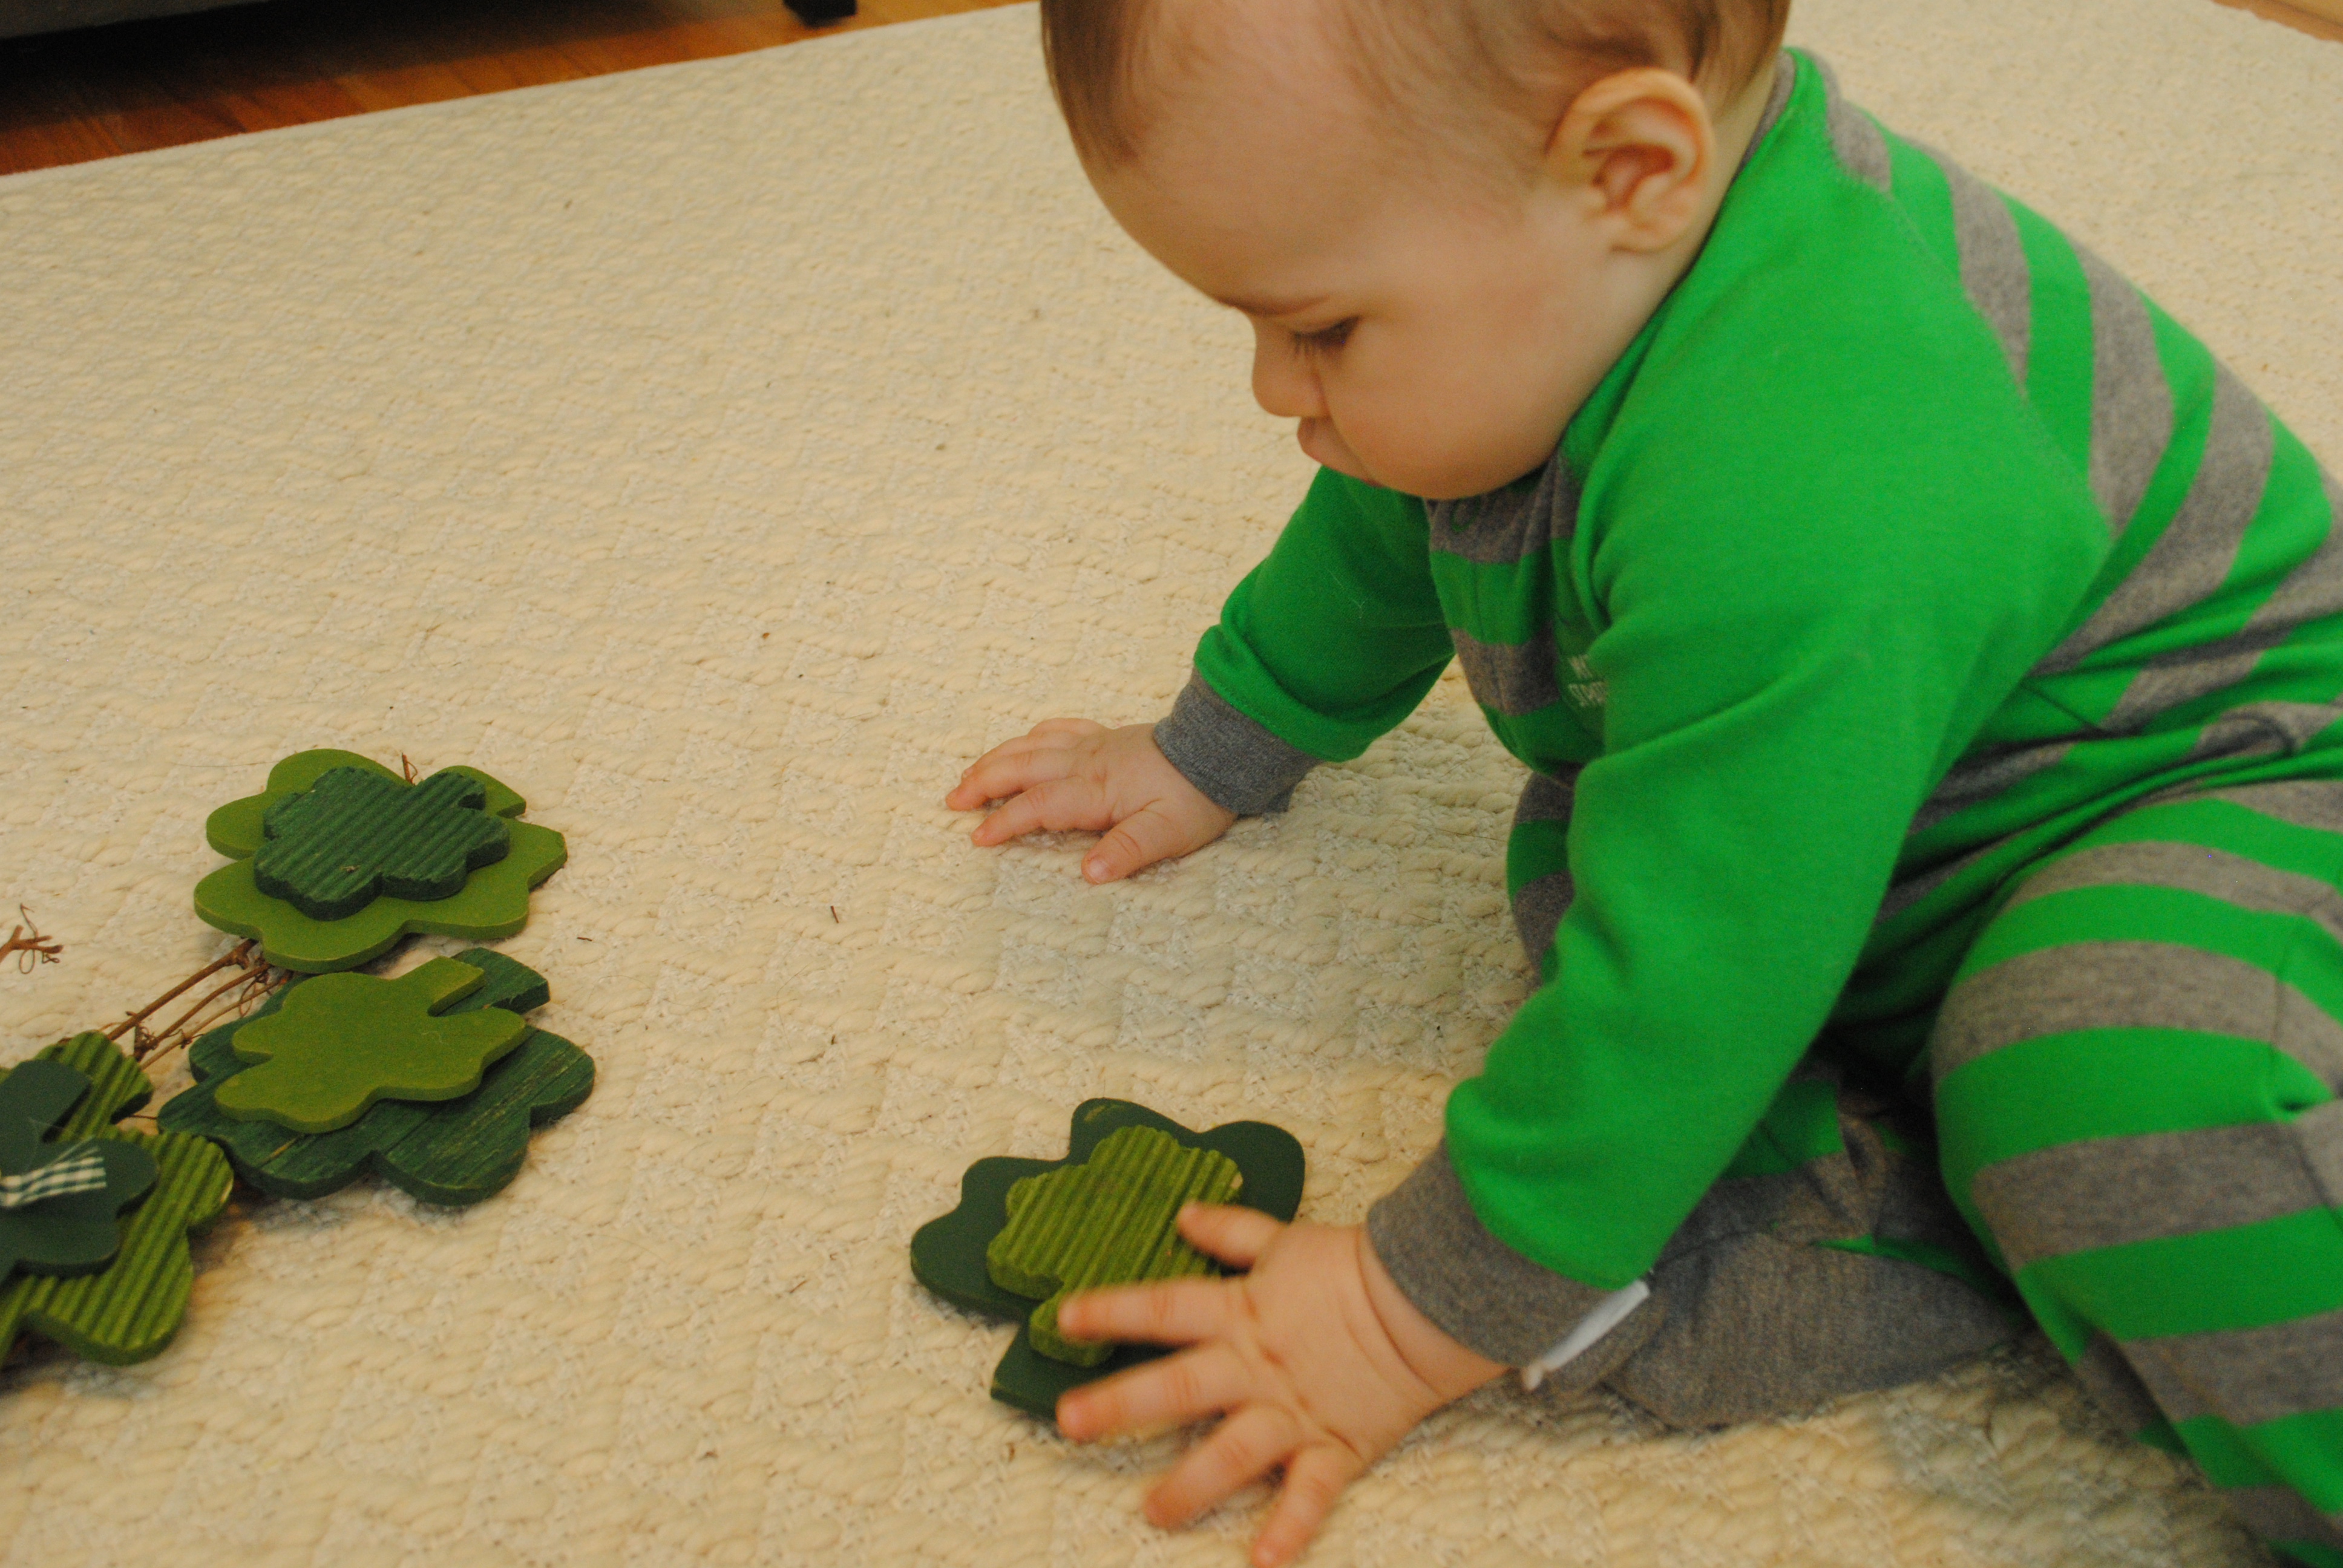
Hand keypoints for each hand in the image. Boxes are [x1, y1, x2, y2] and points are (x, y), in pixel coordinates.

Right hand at [945, 719, 1236, 882]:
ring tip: (970, 774)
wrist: (1221, 748)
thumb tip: (1089, 874)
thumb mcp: (1168, 834)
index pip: (1037, 806)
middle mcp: (1086, 762)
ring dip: (997, 758)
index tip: (977, 838)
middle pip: (1020, 768)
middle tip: (952, 801)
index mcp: (1095, 790)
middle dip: (982, 783)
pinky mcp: (1107, 736)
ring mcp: (1094, 745)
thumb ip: (1127, 852)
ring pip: (1032, 745)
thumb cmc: (1197, 795)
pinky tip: (1025, 740)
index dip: (1004, 822)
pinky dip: (1034, 735)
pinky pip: (1060, 728)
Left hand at [1056, 1208, 1505, 1566]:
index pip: (1165, 1308)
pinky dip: (1289, 1530)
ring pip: (1230, 1453)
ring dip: (1188, 1486)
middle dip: (1121, 1405)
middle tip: (1069, 1421)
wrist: (1427, 1301)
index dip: (1113, 1311)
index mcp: (1241, 1314)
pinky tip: (1261, 1561)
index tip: (1063, 1318)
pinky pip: (1308, 1495)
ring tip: (1151, 1514)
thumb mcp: (1286, 1241)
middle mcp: (1256, 1368)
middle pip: (1179, 1385)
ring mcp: (1292, 1412)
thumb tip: (1185, 1214)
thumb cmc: (1355, 1269)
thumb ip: (1232, 1232)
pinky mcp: (1333, 1447)